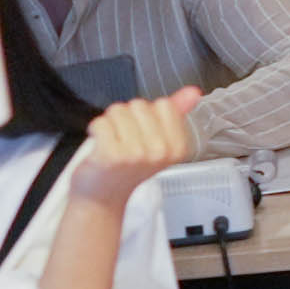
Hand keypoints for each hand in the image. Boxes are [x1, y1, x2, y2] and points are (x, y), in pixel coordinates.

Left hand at [73, 86, 206, 206]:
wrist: (104, 196)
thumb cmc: (128, 168)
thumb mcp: (158, 141)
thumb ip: (176, 113)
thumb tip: (193, 92)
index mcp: (177, 147)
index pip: (164, 104)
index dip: (149, 115)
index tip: (144, 134)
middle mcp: (160, 151)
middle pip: (140, 105)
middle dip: (128, 117)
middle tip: (126, 140)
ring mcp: (136, 154)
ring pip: (118, 110)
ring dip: (110, 123)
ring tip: (113, 142)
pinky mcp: (112, 155)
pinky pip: (101, 122)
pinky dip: (96, 131)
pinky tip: (101, 146)